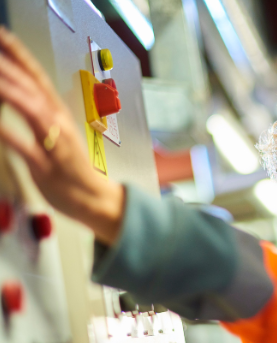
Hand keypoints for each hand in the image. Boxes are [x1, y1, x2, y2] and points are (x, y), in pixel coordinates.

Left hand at [0, 27, 123, 243]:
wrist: (94, 199)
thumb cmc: (70, 169)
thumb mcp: (52, 135)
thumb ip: (33, 113)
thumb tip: (11, 92)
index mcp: (59, 114)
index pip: (37, 77)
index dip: (19, 55)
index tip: (1, 35)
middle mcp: (59, 123)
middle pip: (33, 89)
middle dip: (9, 67)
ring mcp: (56, 144)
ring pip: (33, 111)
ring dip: (11, 92)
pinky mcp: (50, 167)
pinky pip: (28, 148)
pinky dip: (10, 135)